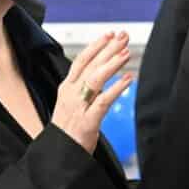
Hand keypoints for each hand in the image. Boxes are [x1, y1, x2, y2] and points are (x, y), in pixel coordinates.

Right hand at [51, 32, 132, 154]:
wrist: (60, 154)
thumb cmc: (68, 130)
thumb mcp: (71, 103)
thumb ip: (83, 87)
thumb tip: (99, 71)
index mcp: (66, 88)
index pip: (81, 60)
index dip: (96, 46)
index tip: (109, 34)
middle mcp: (71, 94)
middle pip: (90, 65)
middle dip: (108, 49)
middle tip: (124, 36)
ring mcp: (78, 107)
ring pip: (95, 79)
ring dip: (112, 64)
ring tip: (127, 52)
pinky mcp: (88, 121)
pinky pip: (103, 101)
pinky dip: (116, 88)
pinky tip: (128, 79)